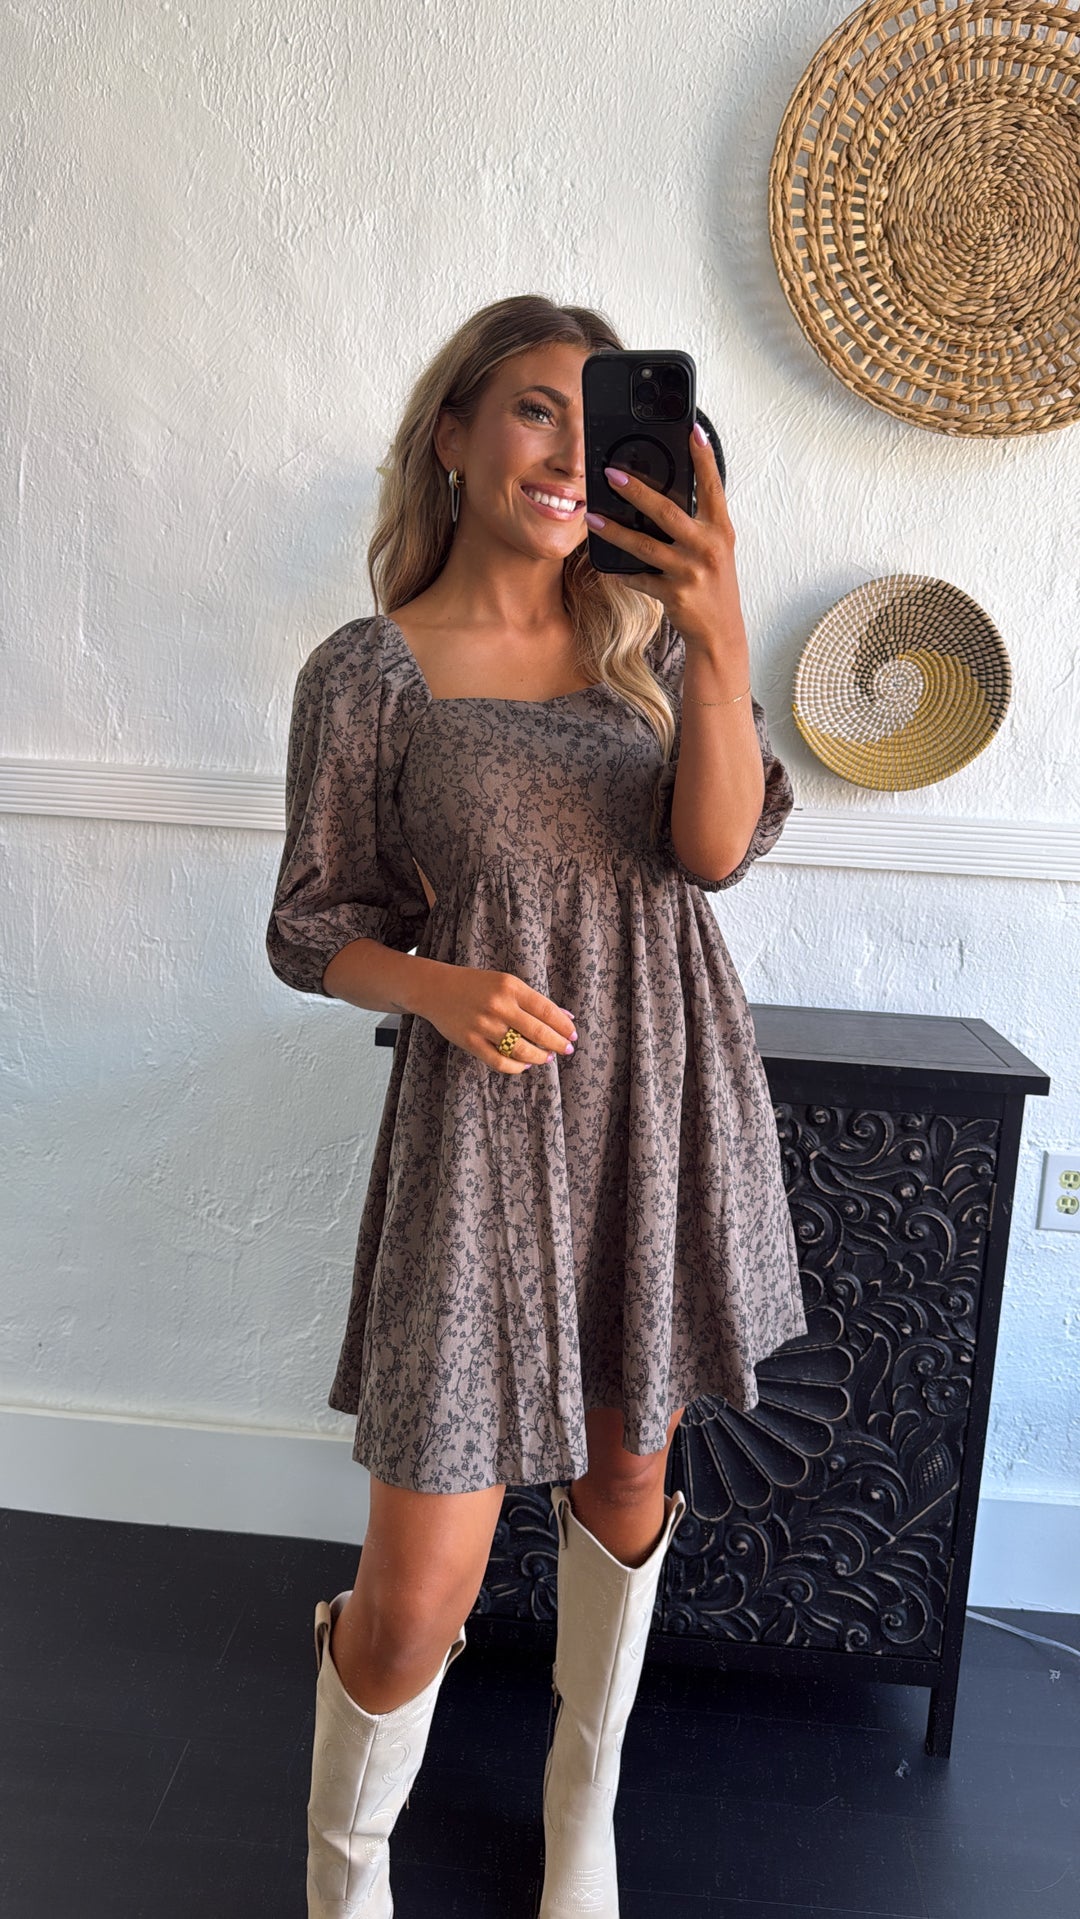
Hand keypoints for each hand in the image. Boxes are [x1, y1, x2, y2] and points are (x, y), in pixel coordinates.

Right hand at [417, 963, 576, 1075]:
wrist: (436, 989)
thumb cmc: (477, 985)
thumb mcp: (505, 983)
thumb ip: (533, 1000)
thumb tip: (566, 1017)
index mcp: (510, 986)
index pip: (546, 1009)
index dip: (563, 1025)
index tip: (573, 1035)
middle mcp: (498, 1005)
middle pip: (538, 1031)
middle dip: (557, 1044)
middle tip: (567, 1050)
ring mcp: (483, 1025)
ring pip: (521, 1049)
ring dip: (539, 1057)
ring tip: (546, 1057)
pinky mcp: (470, 1041)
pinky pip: (499, 1061)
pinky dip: (516, 1067)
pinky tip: (524, 1064)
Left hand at [585, 426, 746, 662]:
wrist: (721, 632)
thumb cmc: (714, 585)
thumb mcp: (716, 549)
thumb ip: (697, 523)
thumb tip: (662, 498)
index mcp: (720, 530)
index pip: (712, 486)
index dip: (704, 458)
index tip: (693, 430)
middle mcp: (708, 547)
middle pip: (667, 512)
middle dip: (637, 491)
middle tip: (611, 474)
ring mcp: (691, 572)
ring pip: (645, 546)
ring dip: (615, 531)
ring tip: (592, 517)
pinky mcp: (675, 595)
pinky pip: (639, 579)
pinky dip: (621, 573)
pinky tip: (605, 566)